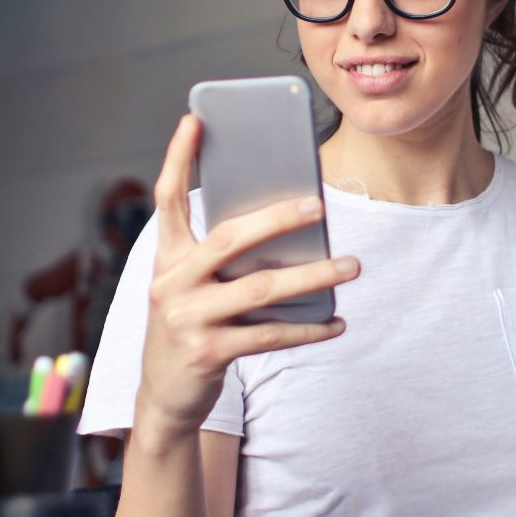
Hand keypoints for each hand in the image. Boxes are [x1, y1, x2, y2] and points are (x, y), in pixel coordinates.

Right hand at [134, 114, 356, 443]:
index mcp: (166, 258)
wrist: (164, 397)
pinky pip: (270, 336)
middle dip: (276, 219)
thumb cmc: (190, 327)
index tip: (194, 119)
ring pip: (260, 289)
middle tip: (318, 206)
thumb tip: (289, 229)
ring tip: (351, 265)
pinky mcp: (208, 353)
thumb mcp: (192, 287)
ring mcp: (187, 319)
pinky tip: (337, 321)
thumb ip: (222, 259)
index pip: (167, 198)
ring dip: (312, 275)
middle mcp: (170, 282)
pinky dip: (308, 330)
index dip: (177, 157)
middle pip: (228, 239)